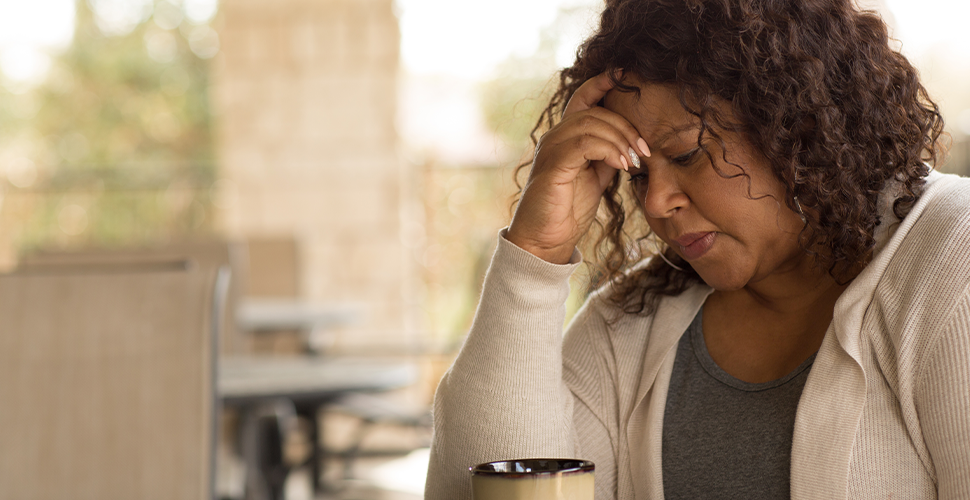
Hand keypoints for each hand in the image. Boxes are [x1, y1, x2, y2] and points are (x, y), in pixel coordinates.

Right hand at [507, 72, 648, 263]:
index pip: (583, 98)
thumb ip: (606, 156)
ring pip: (590, 124)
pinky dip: (608, 151)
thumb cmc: (568, 210)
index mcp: (565, 137)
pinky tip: (622, 166)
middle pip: (594, 112)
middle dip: (625, 126)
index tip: (627, 74)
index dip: (603, 82)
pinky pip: (585, 143)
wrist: (545, 240)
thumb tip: (630, 143)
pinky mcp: (553, 165)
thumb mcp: (595, 178)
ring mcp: (551, 149)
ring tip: (634, 161)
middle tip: (644, 150)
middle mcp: (554, 137)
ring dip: (620, 139)